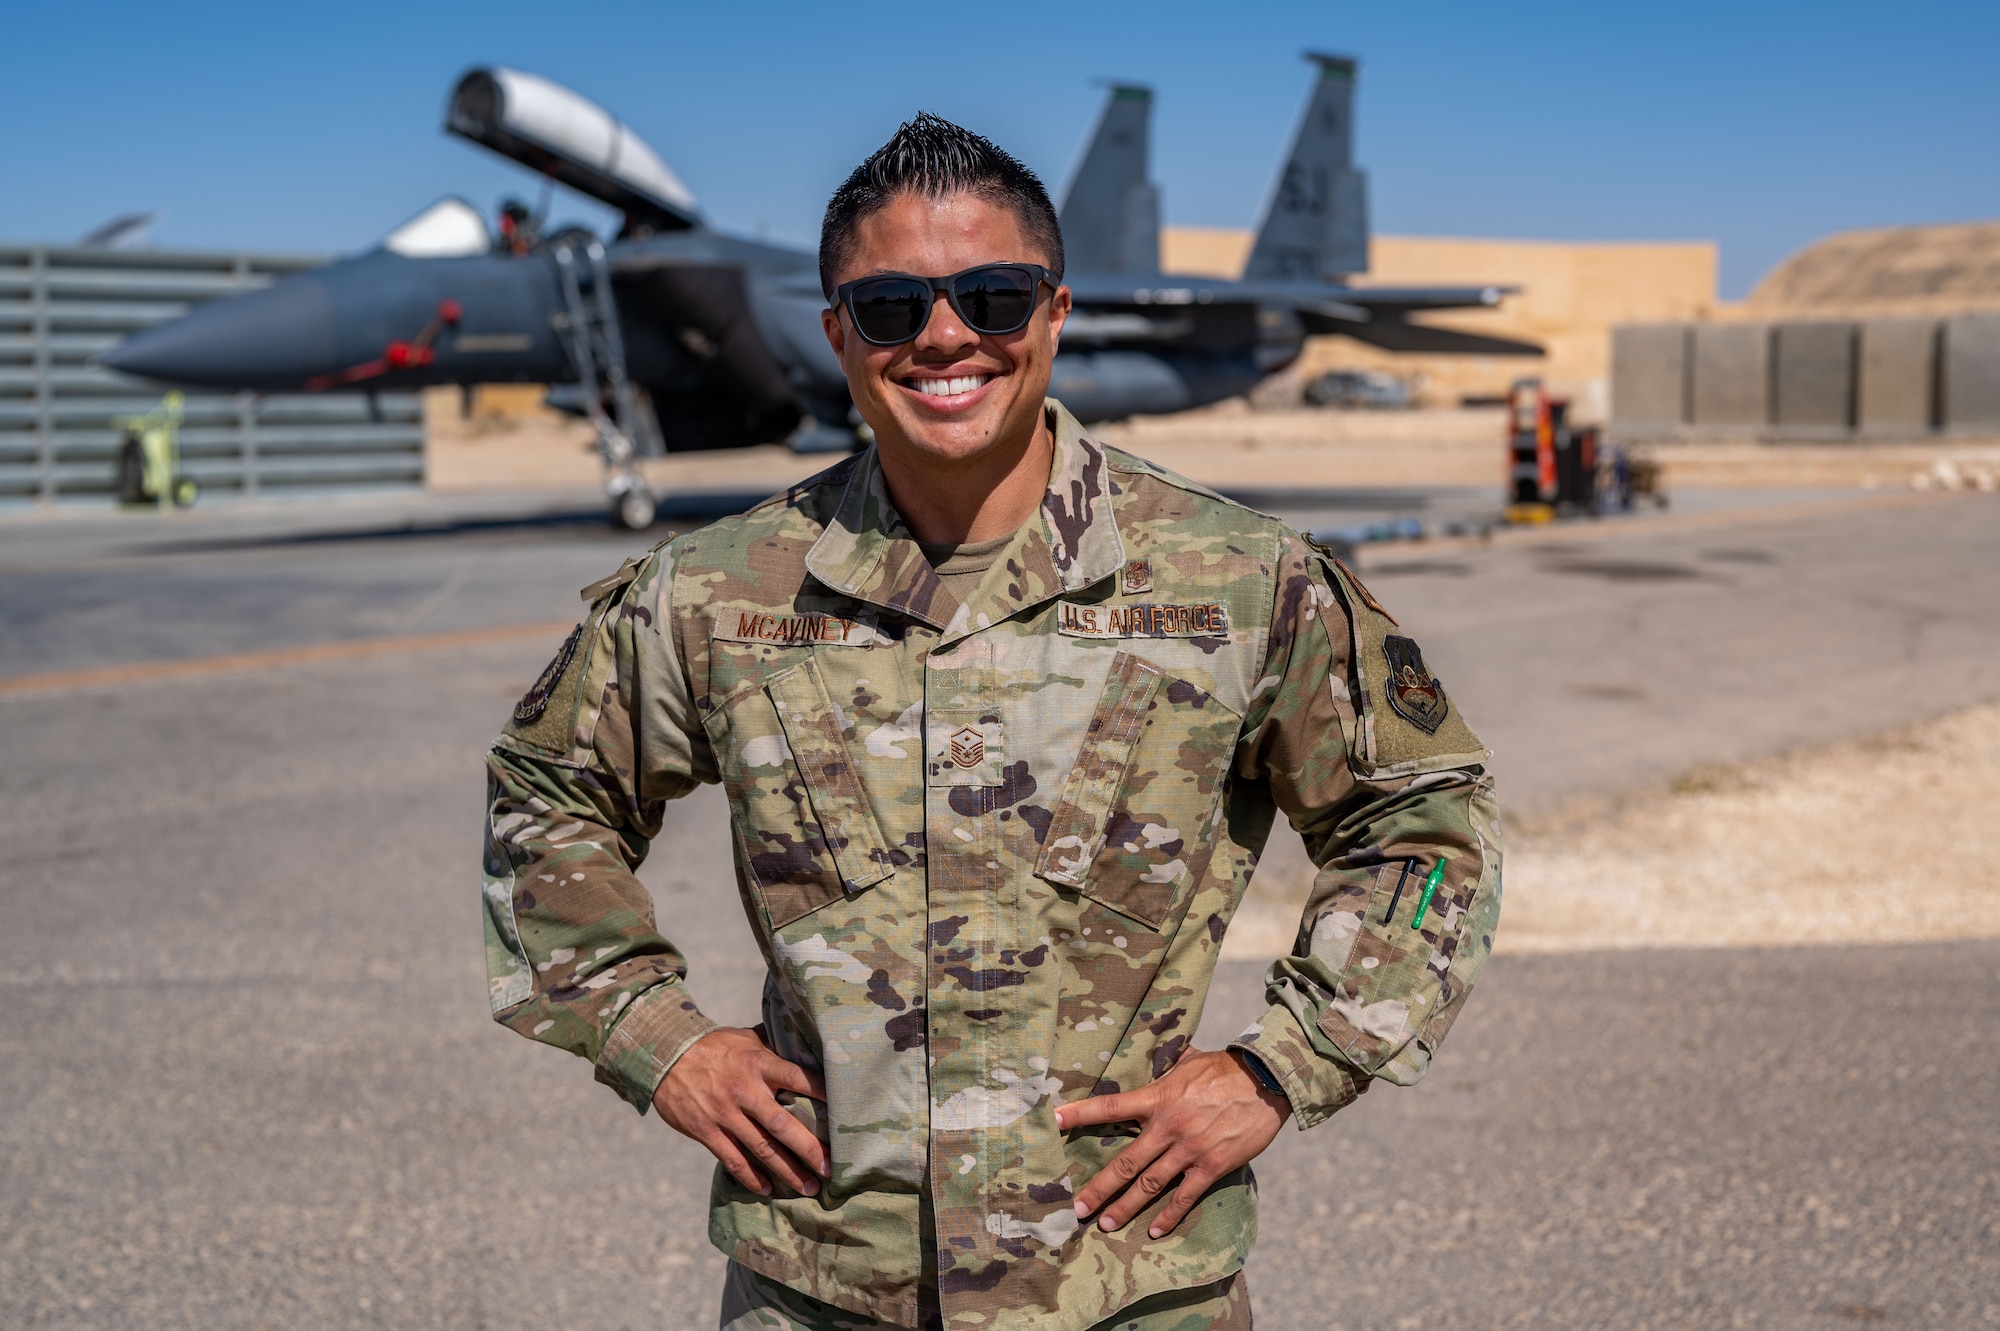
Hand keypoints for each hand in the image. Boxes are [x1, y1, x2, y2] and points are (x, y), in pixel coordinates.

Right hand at [653, 1026, 829, 1196]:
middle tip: (832, 1168)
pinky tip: (767, 1189)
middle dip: (810, 1149)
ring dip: (787, 1171)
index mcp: (758, 1064)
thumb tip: (805, 1041)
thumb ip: (773, 1046)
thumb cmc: (713, 1045)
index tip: (845, 1113)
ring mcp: (725, 1114)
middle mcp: (745, 1091)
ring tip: (807, 1187)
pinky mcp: (706, 1131)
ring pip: (762, 1148)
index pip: (798, 1078)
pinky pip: (733, 1159)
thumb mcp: (745, 1037)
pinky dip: (751, 1177)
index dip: (823, 1094)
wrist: (664, 1055)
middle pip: (784, 1124)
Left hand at [1055, 1049, 1290, 1238]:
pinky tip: (1155, 1232)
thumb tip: (1150, 1051)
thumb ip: (1165, 1067)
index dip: (1080, 1113)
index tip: (1054, 1121)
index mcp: (1158, 1098)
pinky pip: (1185, 1196)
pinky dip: (1169, 1216)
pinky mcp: (1212, 1165)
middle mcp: (1168, 1126)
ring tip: (1105, 1224)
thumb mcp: (1189, 1060)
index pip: (1111, 1107)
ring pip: (1150, 1185)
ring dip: (1125, 1207)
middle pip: (1126, 1162)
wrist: (1266, 1081)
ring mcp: (1190, 1149)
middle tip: (1077, 1208)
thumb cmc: (1225, 1068)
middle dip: (1099, 1187)